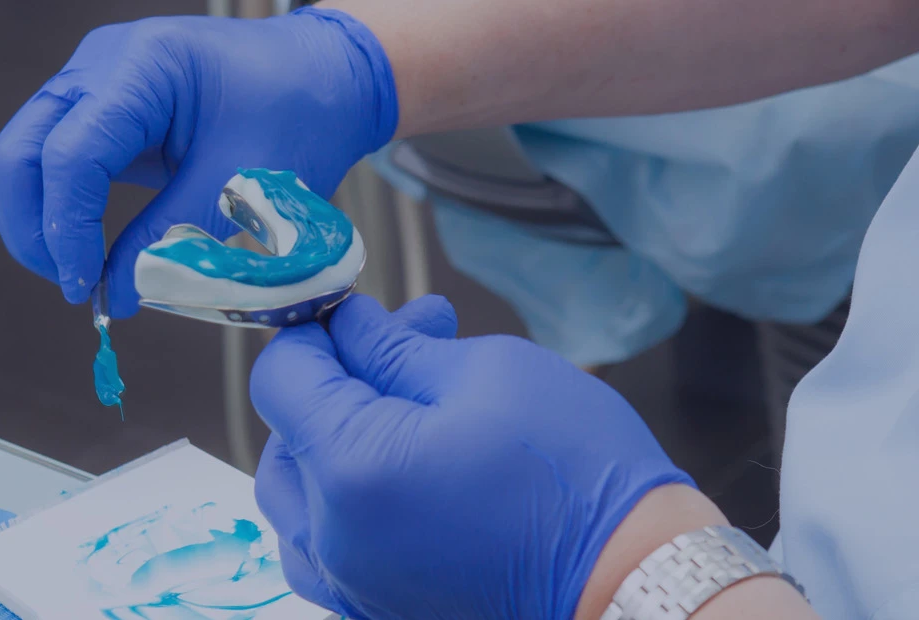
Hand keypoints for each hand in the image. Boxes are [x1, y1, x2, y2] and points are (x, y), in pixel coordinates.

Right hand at [0, 8, 397, 314]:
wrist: (324, 78)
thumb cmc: (298, 115)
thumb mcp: (242, 186)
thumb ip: (173, 239)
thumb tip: (113, 297)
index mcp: (142, 67)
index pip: (70, 155)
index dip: (66, 230)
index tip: (86, 289)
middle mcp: (101, 65)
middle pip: (20, 153)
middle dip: (34, 229)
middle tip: (74, 287)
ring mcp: (93, 83)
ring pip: (26, 159)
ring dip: (42, 223)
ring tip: (83, 276)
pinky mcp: (100, 109)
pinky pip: (56, 162)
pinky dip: (64, 210)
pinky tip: (92, 252)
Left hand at [250, 295, 694, 618]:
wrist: (636, 582)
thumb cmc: (579, 475)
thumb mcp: (488, 374)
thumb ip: (395, 347)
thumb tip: (347, 326)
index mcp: (353, 469)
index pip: (283, 377)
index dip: (315, 332)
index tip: (353, 313)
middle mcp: (335, 539)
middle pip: (286, 442)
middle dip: (331, 384)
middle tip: (403, 347)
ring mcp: (353, 587)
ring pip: (297, 504)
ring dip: (328, 448)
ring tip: (398, 413)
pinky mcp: (378, 612)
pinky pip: (327, 554)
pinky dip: (343, 507)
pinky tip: (400, 475)